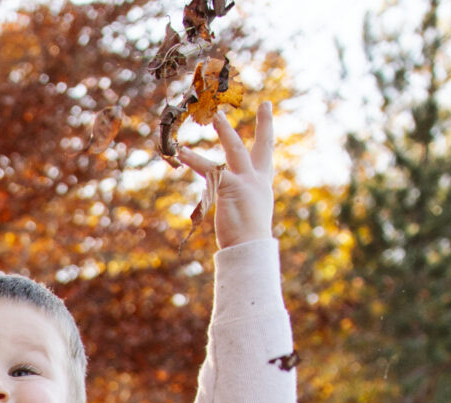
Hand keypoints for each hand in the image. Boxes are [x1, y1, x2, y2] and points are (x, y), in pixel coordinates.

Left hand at [178, 100, 274, 249]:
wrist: (249, 250)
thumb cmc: (246, 240)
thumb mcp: (247, 215)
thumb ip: (241, 202)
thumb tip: (235, 205)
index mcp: (262, 185)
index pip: (266, 154)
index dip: (267, 131)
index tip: (268, 111)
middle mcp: (257, 181)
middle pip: (263, 146)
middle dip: (265, 123)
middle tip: (265, 103)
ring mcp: (246, 182)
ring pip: (235, 149)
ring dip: (225, 131)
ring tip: (216, 116)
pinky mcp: (230, 188)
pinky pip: (210, 170)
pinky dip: (194, 160)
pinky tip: (182, 152)